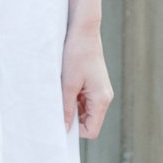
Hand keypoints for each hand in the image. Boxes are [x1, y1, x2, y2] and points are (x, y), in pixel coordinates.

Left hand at [62, 22, 112, 137]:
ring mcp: (100, 91)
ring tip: (61, 93)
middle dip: (73, 119)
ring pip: (85, 112)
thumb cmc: (76, 55)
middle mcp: (105, 98)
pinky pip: (84, 101)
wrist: (83, 32)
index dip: (76, 131)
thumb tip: (64, 129)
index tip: (60, 121)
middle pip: (89, 122)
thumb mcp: (68, 84)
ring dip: (72, 108)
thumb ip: (66, 108)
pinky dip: (74, 99)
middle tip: (58, 107)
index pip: (91, 130)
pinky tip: (65, 87)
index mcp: (102, 99)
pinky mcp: (95, 85)